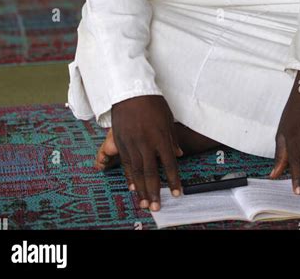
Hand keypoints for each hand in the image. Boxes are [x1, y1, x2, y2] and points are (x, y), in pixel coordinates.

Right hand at [111, 95, 183, 211]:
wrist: (129, 91)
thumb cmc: (151, 102)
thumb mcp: (167, 118)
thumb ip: (172, 139)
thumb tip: (178, 155)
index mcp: (160, 137)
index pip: (169, 165)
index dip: (173, 181)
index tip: (177, 193)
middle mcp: (145, 143)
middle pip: (151, 173)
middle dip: (155, 192)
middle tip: (157, 207)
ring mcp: (132, 144)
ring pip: (136, 172)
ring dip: (141, 189)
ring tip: (145, 203)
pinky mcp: (121, 142)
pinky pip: (126, 164)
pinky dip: (129, 177)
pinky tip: (133, 187)